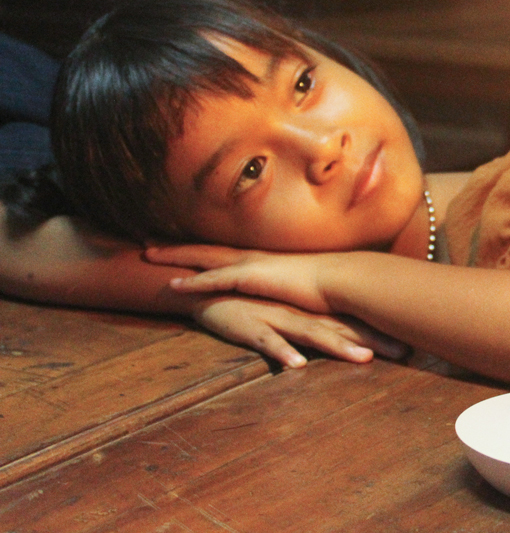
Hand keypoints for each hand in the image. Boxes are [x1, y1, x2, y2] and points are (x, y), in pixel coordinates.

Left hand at [149, 243, 335, 313]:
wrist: (339, 279)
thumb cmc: (326, 283)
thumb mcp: (299, 281)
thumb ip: (284, 284)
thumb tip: (280, 289)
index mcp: (260, 259)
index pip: (222, 251)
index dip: (199, 249)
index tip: (178, 245)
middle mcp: (251, 257)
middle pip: (205, 249)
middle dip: (176, 246)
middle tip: (148, 243)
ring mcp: (249, 265)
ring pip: (203, 258)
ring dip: (175, 256)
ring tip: (147, 255)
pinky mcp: (251, 278)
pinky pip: (214, 280)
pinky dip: (193, 281)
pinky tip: (173, 285)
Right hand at [192, 295, 406, 368]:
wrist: (207, 289)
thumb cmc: (251, 306)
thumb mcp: (286, 317)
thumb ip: (313, 328)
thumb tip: (345, 341)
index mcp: (310, 312)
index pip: (352, 324)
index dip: (380, 335)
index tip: (413, 346)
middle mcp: (300, 314)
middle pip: (342, 329)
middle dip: (373, 341)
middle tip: (405, 351)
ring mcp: (276, 318)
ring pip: (312, 334)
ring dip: (338, 347)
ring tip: (364, 359)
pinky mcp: (249, 326)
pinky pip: (267, 342)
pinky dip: (283, 352)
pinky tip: (298, 365)